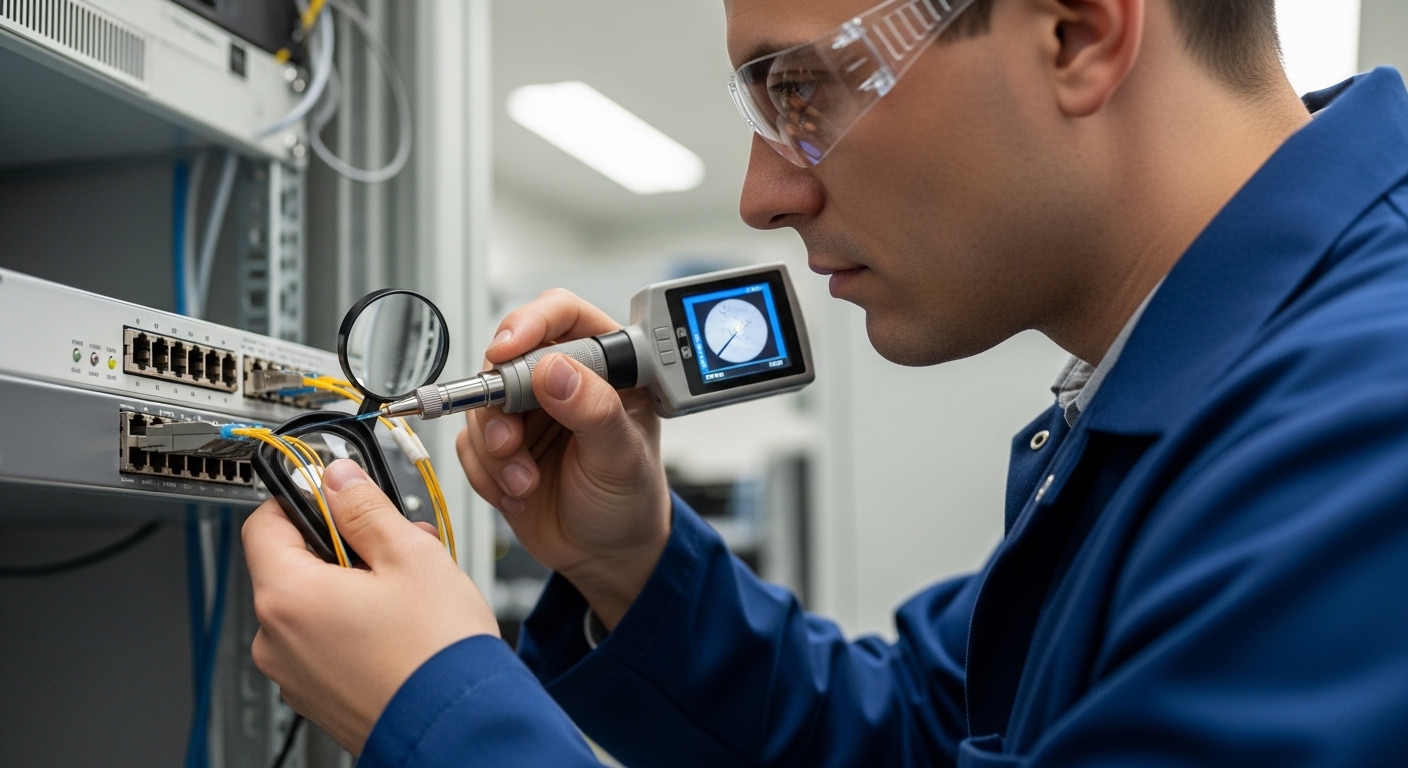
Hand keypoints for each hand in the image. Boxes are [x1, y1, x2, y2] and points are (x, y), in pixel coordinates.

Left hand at [242, 459, 498, 754]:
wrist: (459, 727)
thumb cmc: (436, 651)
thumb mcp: (410, 555)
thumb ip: (364, 508)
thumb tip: (338, 479)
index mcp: (287, 597)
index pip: (263, 523)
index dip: (300, 498)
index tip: (334, 493)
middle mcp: (276, 641)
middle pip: (293, 567)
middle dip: (343, 544)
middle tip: (395, 540)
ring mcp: (295, 675)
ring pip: (313, 607)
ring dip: (353, 585)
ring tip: (410, 587)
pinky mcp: (319, 698)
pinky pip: (325, 645)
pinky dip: (355, 625)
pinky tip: (402, 625)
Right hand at [457, 289, 670, 628]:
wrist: (607, 555)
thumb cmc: (631, 500)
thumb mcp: (622, 457)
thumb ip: (594, 410)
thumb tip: (555, 369)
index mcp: (605, 366)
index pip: (562, 314)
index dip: (530, 323)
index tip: (507, 351)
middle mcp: (562, 381)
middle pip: (507, 358)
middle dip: (501, 404)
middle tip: (512, 443)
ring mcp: (528, 412)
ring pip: (481, 404)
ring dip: (496, 449)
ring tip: (525, 480)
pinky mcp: (501, 444)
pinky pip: (468, 444)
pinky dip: (486, 472)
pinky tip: (519, 491)